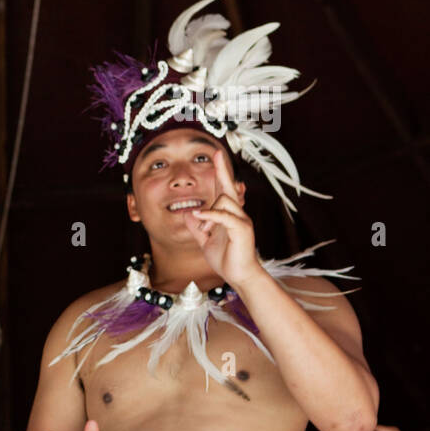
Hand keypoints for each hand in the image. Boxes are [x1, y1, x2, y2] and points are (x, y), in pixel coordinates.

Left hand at [182, 149, 258, 286]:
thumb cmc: (225, 259)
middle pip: (226, 189)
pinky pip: (225, 215)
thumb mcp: (205, 241)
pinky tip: (199, 216)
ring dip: (207, 215)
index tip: (216, 154)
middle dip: (220, 175)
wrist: (238, 276)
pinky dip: (210, 215)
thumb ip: (197, 227)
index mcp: (228, 214)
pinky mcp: (243, 228)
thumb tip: (189, 213)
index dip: (220, 172)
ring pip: (223, 201)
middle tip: (215, 162)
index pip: (223, 189)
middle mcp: (238, 213)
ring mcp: (242, 219)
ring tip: (204, 232)